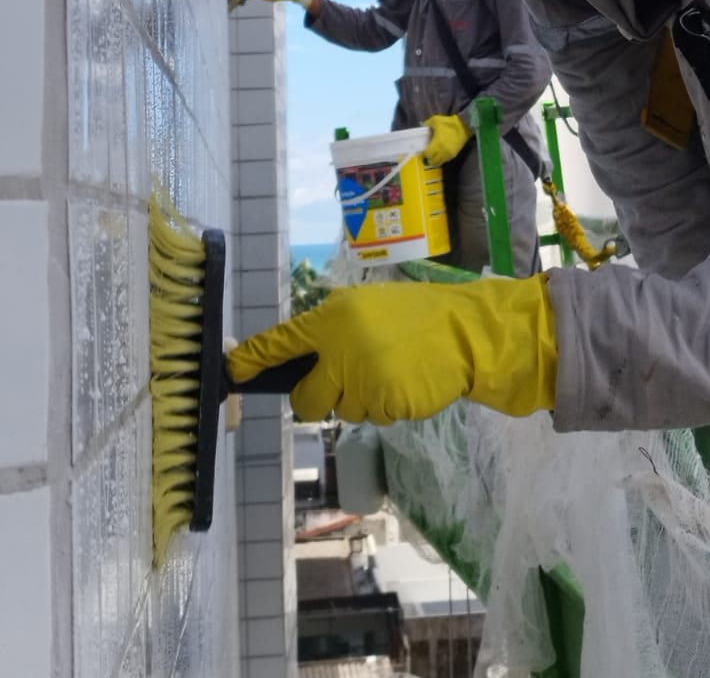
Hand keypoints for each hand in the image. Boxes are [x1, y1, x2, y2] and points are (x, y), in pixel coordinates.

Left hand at [225, 275, 557, 423]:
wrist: (464, 332)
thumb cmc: (415, 315)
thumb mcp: (368, 307)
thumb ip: (333, 330)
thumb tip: (301, 357)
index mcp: (333, 318)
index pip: (281, 342)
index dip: (252, 360)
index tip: (231, 372)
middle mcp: (340, 349)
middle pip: (305, 400)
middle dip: (320, 398)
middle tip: (348, 379)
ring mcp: (363, 379)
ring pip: (342, 411)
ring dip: (360, 398)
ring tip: (390, 370)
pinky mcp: (385, 403)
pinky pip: (372, 417)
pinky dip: (385, 406)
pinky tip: (404, 382)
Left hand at [423, 113, 471, 165]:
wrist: (464, 126)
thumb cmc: (449, 123)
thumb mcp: (436, 120)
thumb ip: (427, 123)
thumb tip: (423, 126)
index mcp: (437, 143)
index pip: (428, 154)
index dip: (424, 153)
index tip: (423, 150)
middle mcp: (443, 151)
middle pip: (433, 161)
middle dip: (429, 159)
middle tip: (427, 156)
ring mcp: (449, 153)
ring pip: (440, 162)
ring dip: (435, 161)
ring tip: (433, 157)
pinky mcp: (454, 154)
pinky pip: (446, 160)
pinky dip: (442, 159)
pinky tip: (440, 155)